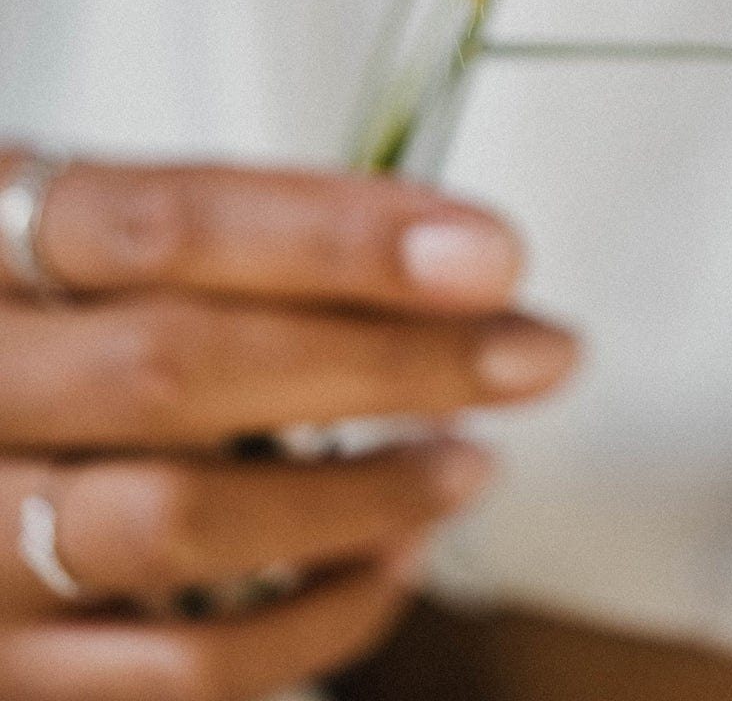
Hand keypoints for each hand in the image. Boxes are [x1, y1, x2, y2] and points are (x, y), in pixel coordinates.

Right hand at [0, 153, 575, 697]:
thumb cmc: (52, 322)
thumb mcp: (99, 238)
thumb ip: (242, 238)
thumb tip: (449, 257)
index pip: (170, 222)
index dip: (340, 236)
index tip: (488, 252)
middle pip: (185, 367)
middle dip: (388, 361)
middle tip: (532, 353)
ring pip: (177, 523)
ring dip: (360, 496)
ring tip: (470, 463)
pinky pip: (172, 672)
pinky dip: (312, 620)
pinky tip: (394, 559)